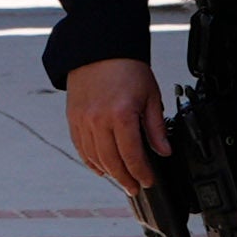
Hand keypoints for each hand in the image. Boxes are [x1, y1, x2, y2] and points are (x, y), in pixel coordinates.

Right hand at [64, 55, 168, 204]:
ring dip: (108, 173)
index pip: (132, 156)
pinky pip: (81, 148)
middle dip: (125, 179)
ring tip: (121, 179)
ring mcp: (83, 121)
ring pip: (94, 158)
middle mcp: (99, 121)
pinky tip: (100, 168)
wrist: (100, 48)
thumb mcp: (150, 95)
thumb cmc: (127, 68)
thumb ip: (155, 127)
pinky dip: (90, 161)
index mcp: (121, 115)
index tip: (148, 181)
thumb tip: (163, 150)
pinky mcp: (73, 118)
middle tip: (134, 188)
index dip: (141, 173)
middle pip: (112, 162)